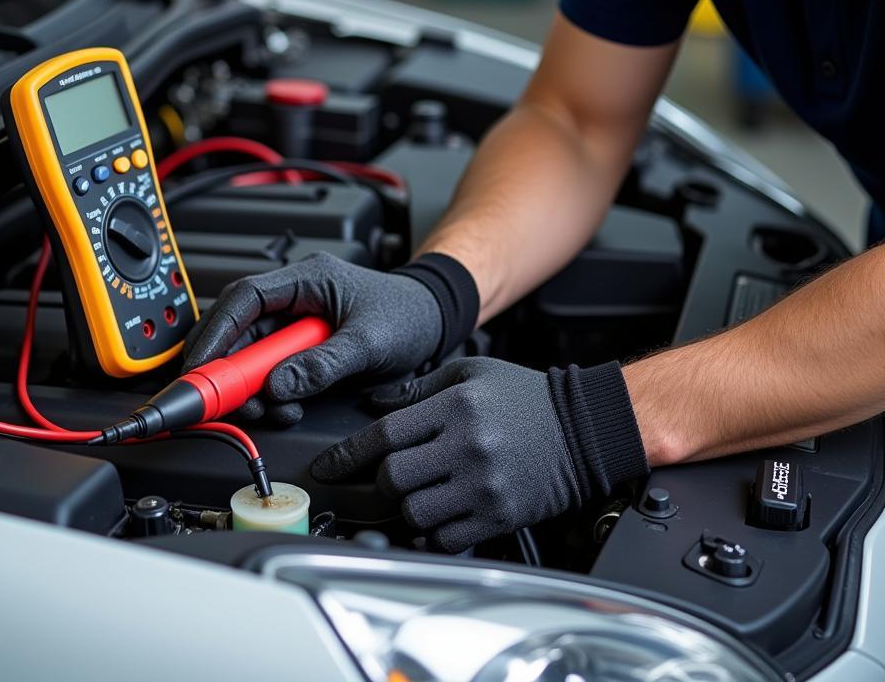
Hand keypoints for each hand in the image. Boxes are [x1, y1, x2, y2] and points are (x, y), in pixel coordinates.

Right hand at [181, 253, 444, 425]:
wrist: (434, 322)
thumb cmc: (409, 315)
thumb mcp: (369, 342)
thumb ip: (323, 364)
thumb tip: (277, 386)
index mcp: (309, 278)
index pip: (246, 297)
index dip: (217, 331)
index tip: (202, 365)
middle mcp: (296, 297)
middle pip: (240, 328)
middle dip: (229, 367)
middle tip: (222, 401)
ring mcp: (298, 322)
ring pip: (253, 353)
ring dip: (251, 386)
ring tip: (265, 410)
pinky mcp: (303, 345)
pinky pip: (273, 369)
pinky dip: (271, 392)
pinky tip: (284, 407)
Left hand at [310, 357, 583, 552]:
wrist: (587, 428)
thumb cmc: (528, 398)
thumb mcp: (471, 375)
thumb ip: (419, 390)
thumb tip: (374, 404)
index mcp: (456, 408)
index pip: (383, 435)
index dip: (346, 454)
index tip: (327, 467)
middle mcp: (467, 447)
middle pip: (392, 479)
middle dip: (377, 482)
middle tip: (381, 479)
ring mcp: (484, 486)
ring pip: (414, 513)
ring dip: (403, 509)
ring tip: (415, 495)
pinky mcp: (500, 516)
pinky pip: (445, 539)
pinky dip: (430, 535)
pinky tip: (434, 519)